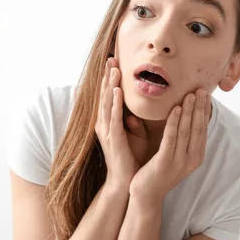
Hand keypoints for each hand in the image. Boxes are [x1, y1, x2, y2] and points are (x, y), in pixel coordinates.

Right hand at [96, 57, 145, 186]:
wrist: (126, 182)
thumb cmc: (132, 158)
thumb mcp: (134, 135)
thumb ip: (133, 121)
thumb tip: (136, 110)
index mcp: (109, 122)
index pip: (109, 95)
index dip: (111, 78)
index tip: (115, 60)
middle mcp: (104, 124)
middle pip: (105, 95)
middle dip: (108, 76)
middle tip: (111, 57)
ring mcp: (106, 131)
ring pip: (107, 103)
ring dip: (110, 84)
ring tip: (113, 69)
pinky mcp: (112, 139)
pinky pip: (112, 118)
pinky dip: (114, 103)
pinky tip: (116, 91)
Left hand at [130, 89, 210, 203]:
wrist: (144, 195)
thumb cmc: (155, 172)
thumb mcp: (171, 154)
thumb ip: (177, 139)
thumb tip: (180, 116)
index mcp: (195, 157)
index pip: (202, 130)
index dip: (205, 112)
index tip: (206, 94)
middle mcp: (191, 159)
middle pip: (198, 128)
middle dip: (200, 108)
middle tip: (202, 89)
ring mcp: (179, 162)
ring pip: (186, 130)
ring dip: (189, 111)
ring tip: (190, 94)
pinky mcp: (165, 162)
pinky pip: (171, 138)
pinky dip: (174, 122)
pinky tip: (175, 108)